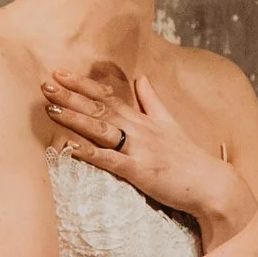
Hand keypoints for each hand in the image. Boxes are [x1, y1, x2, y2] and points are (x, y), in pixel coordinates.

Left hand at [43, 63, 244, 228]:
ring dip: (76, 118)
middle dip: (72, 95)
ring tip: (51, 108)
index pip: (109, 96)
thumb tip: (141, 77)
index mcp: (143, 119)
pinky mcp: (140, 170)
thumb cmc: (189, 157)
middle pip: (100, 107)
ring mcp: (139, 149)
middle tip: (46, 83)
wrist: (210, 183)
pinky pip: (111, 160)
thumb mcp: (170, 123)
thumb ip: (152, 101)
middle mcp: (139, 129)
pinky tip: (72, 147)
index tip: (61, 73)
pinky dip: (91, 153)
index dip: (84, 84)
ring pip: (102, 129)